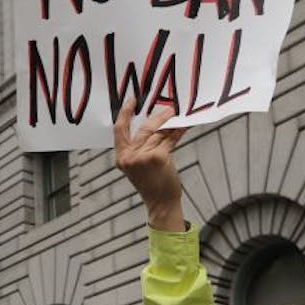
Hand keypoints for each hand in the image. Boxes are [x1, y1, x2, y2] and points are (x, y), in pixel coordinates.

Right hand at [113, 100, 187, 230]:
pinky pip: (169, 139)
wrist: (161, 203)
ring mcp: (143, 157)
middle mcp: (129, 156)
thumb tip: (155, 122)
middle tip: (169, 109)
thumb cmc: (152, 184)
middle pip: (144, 128)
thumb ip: (141, 146)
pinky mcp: (157, 157)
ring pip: (158, 132)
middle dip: (158, 116)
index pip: (119, 129)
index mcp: (121, 157)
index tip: (132, 100)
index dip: (125, 113)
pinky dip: (178, 131)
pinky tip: (184, 125)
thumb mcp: (139, 164)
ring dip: (170, 122)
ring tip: (179, 116)